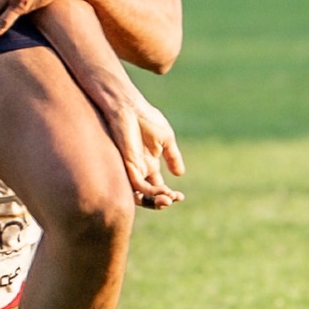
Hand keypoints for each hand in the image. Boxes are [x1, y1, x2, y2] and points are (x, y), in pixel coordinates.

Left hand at [99, 85, 186, 208]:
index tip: (180, 196)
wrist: (129, 108)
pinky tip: (162, 190)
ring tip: (168, 199)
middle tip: (174, 198)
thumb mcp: (166, 140)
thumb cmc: (146, 119)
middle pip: (150, 194)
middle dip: (162, 200)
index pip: (158, 186)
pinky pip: (138, 185)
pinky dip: (150, 191)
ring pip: (142, 194)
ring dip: (156, 200)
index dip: (169, 195)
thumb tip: (180, 174)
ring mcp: (133, 169)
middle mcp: (140, 170)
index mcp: (150, 164)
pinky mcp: (128, 166)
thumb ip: (172, 157)